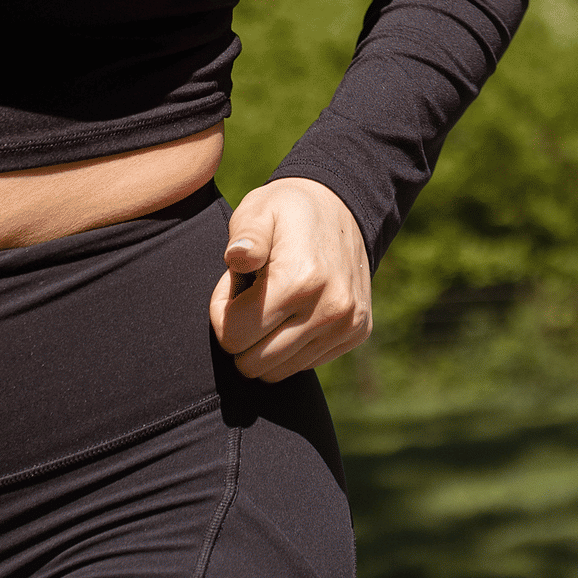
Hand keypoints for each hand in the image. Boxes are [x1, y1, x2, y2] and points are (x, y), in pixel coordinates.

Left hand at [208, 177, 372, 382]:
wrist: (345, 205)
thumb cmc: (288, 210)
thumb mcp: (259, 209)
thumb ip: (245, 235)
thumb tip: (237, 257)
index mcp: (300, 279)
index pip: (233, 336)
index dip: (221, 311)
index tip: (234, 283)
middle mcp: (330, 308)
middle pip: (253, 363)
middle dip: (241, 333)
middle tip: (251, 296)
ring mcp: (347, 324)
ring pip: (278, 371)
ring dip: (265, 342)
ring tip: (272, 303)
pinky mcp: (356, 333)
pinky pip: (303, 364)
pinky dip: (290, 345)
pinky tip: (294, 310)